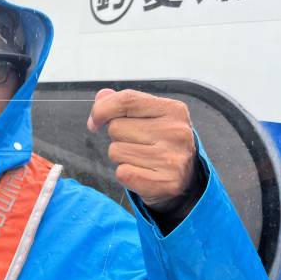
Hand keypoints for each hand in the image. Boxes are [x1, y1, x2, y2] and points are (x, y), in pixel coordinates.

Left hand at [87, 88, 200, 215]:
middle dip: (117, 136)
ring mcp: (172, 158)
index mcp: (173, 109)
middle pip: (115, 128)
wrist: (185, 176)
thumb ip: (124, 103)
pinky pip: (122, 173)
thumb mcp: (149, 116)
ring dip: (120, 156)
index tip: (94, 122)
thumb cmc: (160, 141)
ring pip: (115, 151)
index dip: (101, 109)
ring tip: (140, 158)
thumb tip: (102, 96)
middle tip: (137, 143)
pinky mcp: (165, 183)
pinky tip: (142, 172)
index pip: (126, 100)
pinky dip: (125, 174)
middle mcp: (176, 132)